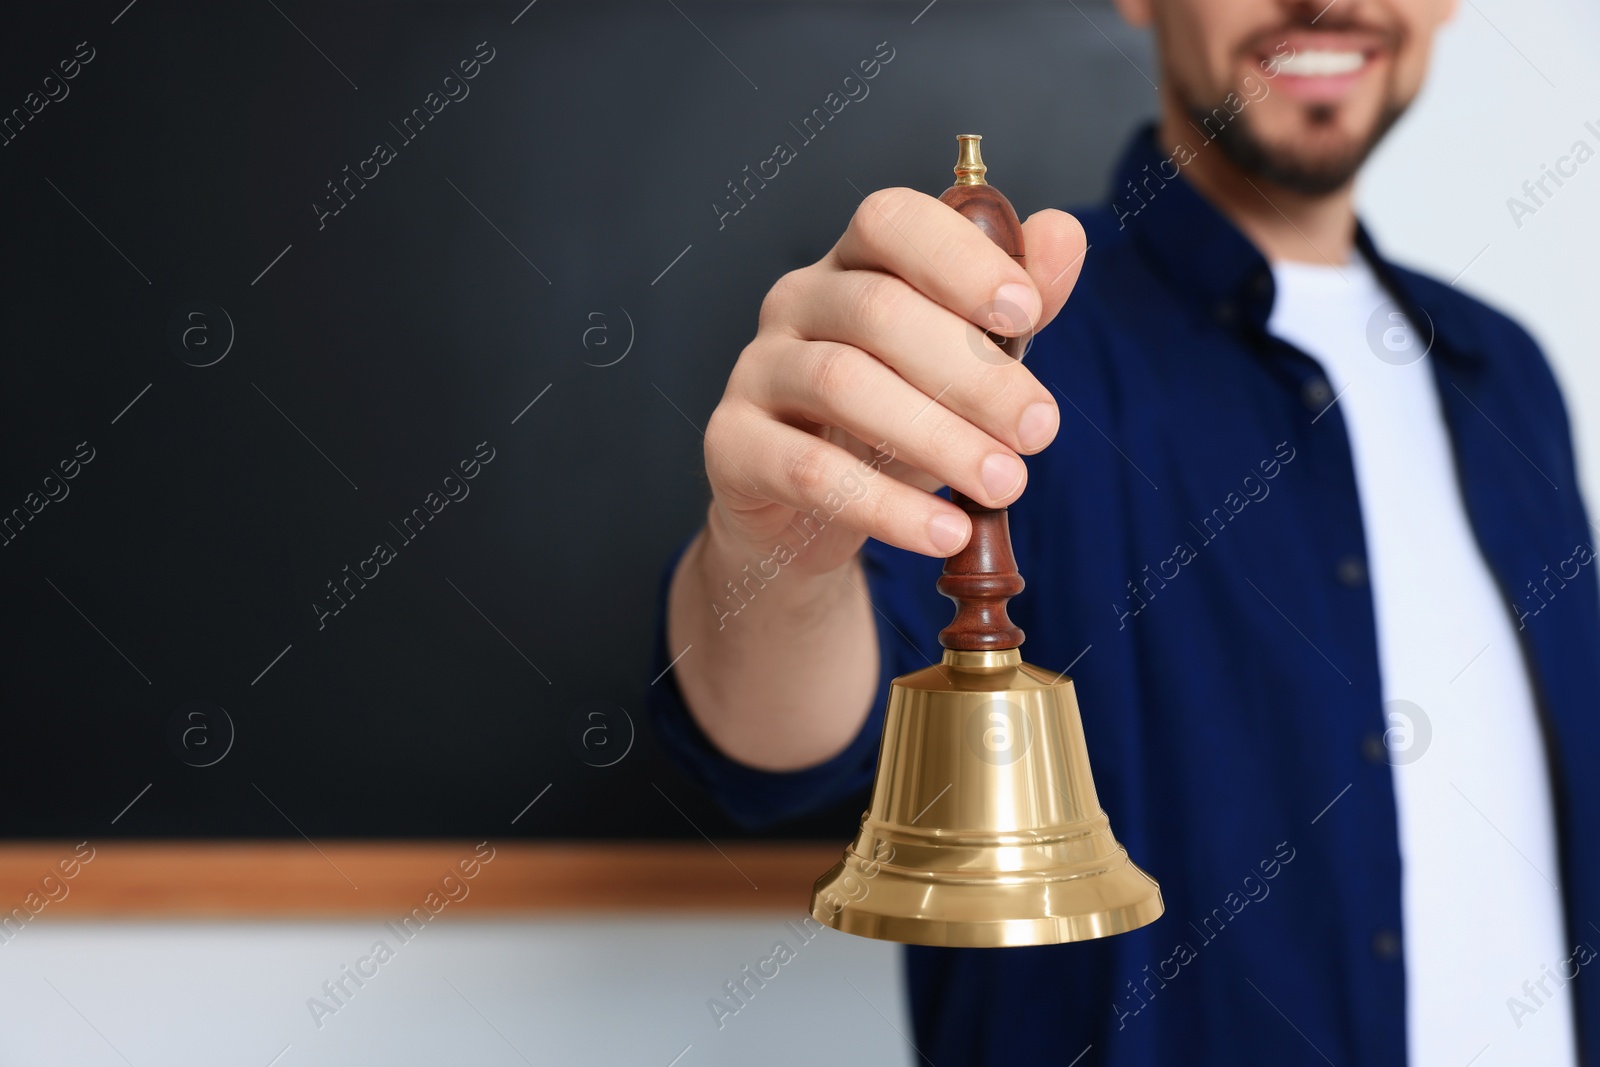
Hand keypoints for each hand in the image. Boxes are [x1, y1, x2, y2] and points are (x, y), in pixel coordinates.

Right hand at [702, 187, 1087, 576]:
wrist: (802, 514)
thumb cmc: (889, 423)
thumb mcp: (962, 366)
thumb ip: (1014, 307)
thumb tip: (1064, 236)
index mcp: (855, 262)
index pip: (893, 221)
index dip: (960, 258)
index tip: (1026, 312)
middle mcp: (797, 300)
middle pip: (878, 312)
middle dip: (973, 374)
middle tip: (1039, 430)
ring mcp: (756, 370)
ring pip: (842, 383)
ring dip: (937, 438)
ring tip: (1004, 483)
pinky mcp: (732, 445)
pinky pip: (809, 472)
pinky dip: (886, 507)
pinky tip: (944, 532)